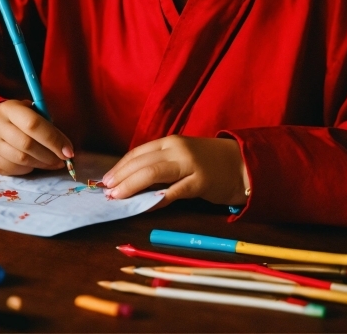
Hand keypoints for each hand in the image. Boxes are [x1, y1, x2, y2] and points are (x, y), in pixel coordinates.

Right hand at [0, 100, 73, 175]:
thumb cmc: (15, 117)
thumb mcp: (27, 110)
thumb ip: (44, 122)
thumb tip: (64, 145)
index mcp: (9, 108)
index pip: (33, 124)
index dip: (53, 139)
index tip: (69, 151)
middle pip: (28, 145)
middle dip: (50, 154)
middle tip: (64, 159)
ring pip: (22, 160)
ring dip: (43, 164)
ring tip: (55, 162)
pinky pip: (15, 170)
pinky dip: (30, 168)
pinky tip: (37, 164)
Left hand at [102, 136, 249, 206]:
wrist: (240, 164)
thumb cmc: (207, 162)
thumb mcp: (181, 156)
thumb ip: (160, 164)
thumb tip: (131, 181)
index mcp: (170, 141)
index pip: (138, 152)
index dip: (121, 166)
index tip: (106, 179)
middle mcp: (178, 149)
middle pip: (142, 162)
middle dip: (122, 177)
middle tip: (106, 190)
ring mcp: (190, 164)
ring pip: (154, 173)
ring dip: (132, 186)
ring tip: (118, 197)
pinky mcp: (201, 181)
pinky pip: (174, 191)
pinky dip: (157, 198)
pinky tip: (145, 205)